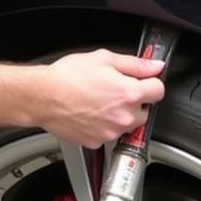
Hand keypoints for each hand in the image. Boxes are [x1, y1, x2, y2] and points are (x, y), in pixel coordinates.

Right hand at [38, 49, 165, 147]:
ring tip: (100, 102)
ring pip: (127, 125)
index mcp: (129, 93)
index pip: (159, 91)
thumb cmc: (68, 77)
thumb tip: (155, 66)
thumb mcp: (104, 59)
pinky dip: (104, 126)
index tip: (143, 82)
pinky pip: (109, 134)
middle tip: (115, 91)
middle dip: (135, 102)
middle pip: (145, 112)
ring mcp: (111, 132)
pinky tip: (90, 113)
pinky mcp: (97, 142)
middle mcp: (123, 116)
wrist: (42, 96)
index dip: (151, 83)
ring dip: (120, 115)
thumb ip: (136, 64)